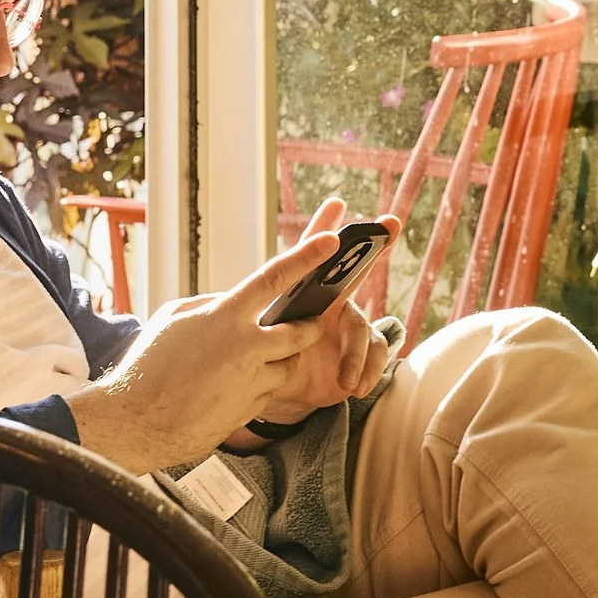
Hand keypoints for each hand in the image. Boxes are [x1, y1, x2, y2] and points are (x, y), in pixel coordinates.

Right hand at [63, 203, 393, 477]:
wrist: (137, 423)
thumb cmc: (148, 365)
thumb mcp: (174, 318)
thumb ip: (212, 305)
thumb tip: (234, 303)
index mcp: (225, 316)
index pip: (274, 277)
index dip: (306, 256)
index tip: (331, 240)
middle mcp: (245, 346)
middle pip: (301, 330)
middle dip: (307, 326)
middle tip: (299, 323)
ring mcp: (252, 380)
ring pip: (291, 365)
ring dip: (283, 359)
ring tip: (253, 359)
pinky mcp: (251, 409)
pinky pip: (272, 391)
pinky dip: (263, 384)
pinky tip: (233, 386)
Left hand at [227, 197, 392, 441]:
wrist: (273, 393)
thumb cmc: (255, 357)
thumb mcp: (244, 341)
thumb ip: (231, 322)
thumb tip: (207, 307)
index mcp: (299, 294)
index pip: (308, 256)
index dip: (320, 228)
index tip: (335, 204)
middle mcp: (328, 302)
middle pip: (353, 271)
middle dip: (373, 245)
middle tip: (391, 222)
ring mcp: (346, 324)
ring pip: (363, 326)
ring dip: (356, 353)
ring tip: (346, 380)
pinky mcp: (360, 351)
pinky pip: (375, 353)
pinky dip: (366, 371)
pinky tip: (353, 388)